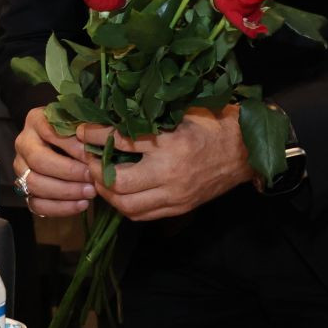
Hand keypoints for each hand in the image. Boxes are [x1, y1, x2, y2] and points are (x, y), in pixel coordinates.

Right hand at [12, 107, 96, 217]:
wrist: (68, 147)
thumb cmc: (79, 134)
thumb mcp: (83, 126)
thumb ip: (88, 132)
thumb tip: (97, 148)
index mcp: (35, 120)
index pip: (49, 132)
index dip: (71, 146)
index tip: (92, 156)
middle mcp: (23, 143)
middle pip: (38, 160)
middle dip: (68, 172)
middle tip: (92, 177)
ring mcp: (21, 167)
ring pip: (34, 184)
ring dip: (65, 191)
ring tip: (90, 192)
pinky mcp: (24, 189)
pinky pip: (36, 204)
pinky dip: (61, 208)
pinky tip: (82, 204)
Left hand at [79, 105, 251, 220]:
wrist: (247, 149)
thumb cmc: (214, 123)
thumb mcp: (182, 111)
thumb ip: (149, 115)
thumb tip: (111, 111)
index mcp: (170, 143)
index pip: (121, 140)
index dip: (95, 135)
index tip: (81, 129)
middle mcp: (170, 173)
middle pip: (118, 183)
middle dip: (96, 171)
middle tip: (87, 158)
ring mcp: (175, 195)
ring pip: (128, 205)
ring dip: (107, 193)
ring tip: (98, 177)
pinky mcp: (179, 207)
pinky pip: (143, 215)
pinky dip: (125, 205)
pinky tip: (118, 192)